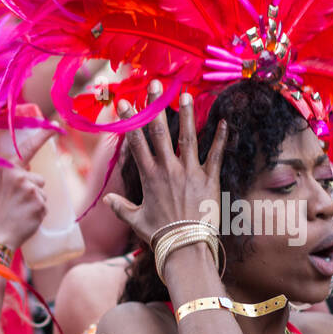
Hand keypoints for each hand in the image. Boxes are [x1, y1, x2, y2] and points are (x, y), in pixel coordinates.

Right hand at [0, 130, 53, 248]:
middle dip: (33, 191)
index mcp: (7, 170)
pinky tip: (26, 220)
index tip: (54, 126)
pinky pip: (45, 207)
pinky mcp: (40, 204)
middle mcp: (20, 177)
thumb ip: (11, 177)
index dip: (42, 136)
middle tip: (17, 205)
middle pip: (39, 180)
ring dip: (36, 203)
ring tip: (20, 213)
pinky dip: (38, 214)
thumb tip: (26, 174)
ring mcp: (32, 190)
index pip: (28, 148)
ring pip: (42, 194)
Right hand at [101, 86, 227, 243]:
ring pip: (188, 136)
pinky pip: (216, 155)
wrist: (185, 247)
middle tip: (155, 85)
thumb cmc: (160, 235)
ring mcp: (190, 172)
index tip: (126, 102)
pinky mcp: (210, 180)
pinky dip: (221, 138)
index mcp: (149, 176)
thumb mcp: (136, 220)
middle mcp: (168, 169)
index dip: (131, 120)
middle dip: (156, 105)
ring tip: (185, 94)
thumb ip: (121, 207)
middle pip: (160, 131)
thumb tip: (108, 200)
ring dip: (186, 114)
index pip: (137, 142)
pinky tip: (225, 122)